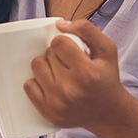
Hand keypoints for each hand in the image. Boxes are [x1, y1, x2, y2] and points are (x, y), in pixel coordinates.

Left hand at [24, 18, 129, 132]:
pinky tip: (51, 85)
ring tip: (60, 73)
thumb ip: (86, 30)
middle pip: (47, 55)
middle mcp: (72, 89)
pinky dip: (37, 82)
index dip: (64, 44)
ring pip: (37, 67)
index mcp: (87, 73)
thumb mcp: (107, 50)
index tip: (72, 52)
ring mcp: (58, 103)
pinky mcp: (49, 113)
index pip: (58, 43)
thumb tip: (60, 24)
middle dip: (57, 56)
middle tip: (70, 65)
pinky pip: (29, 86)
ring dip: (45, 66)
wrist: (109, 112)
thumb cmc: (106, 78)